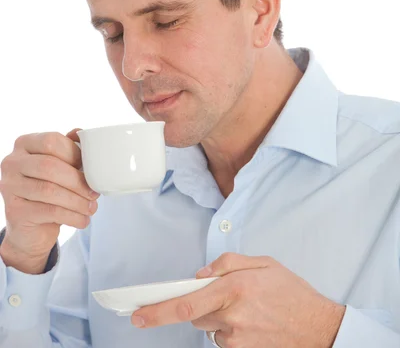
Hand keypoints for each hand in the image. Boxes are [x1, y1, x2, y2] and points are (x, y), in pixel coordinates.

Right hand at [0, 129, 98, 273]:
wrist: (32, 228)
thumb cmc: (51, 190)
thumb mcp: (61, 165)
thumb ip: (69, 148)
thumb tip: (80, 133)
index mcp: (24, 144)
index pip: (51, 141)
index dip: (75, 153)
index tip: (92, 168)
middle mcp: (12, 162)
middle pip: (49, 166)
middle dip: (77, 180)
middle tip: (94, 192)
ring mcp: (10, 186)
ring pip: (49, 190)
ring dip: (77, 201)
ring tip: (91, 207)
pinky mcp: (14, 211)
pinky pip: (49, 211)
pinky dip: (71, 216)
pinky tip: (83, 219)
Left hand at [131, 252, 345, 347]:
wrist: (319, 327)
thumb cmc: (292, 292)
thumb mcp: (263, 263)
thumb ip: (228, 263)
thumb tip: (201, 274)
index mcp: (235, 289)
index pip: (186, 304)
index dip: (158, 311)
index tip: (137, 315)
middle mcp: (232, 317)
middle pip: (195, 314)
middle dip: (199, 304)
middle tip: (226, 297)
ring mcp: (237, 340)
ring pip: (210, 327)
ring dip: (218, 316)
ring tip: (249, 308)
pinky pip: (223, 339)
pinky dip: (229, 329)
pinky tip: (252, 322)